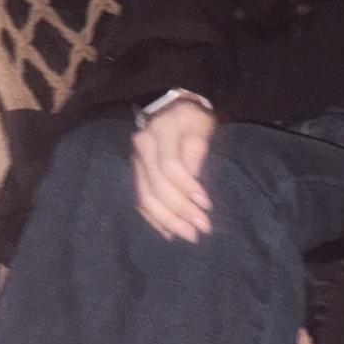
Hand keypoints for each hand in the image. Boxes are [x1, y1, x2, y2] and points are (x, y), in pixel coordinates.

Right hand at [131, 101, 215, 242]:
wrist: (172, 109)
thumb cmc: (193, 119)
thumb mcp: (202, 127)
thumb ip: (197, 152)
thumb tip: (194, 185)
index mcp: (161, 131)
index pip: (170, 165)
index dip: (187, 188)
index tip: (207, 205)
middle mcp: (143, 146)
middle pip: (156, 185)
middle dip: (179, 211)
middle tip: (201, 229)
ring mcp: (136, 161)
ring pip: (145, 196)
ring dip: (167, 220)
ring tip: (188, 235)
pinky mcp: (137, 173)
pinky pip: (140, 200)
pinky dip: (154, 218)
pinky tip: (168, 232)